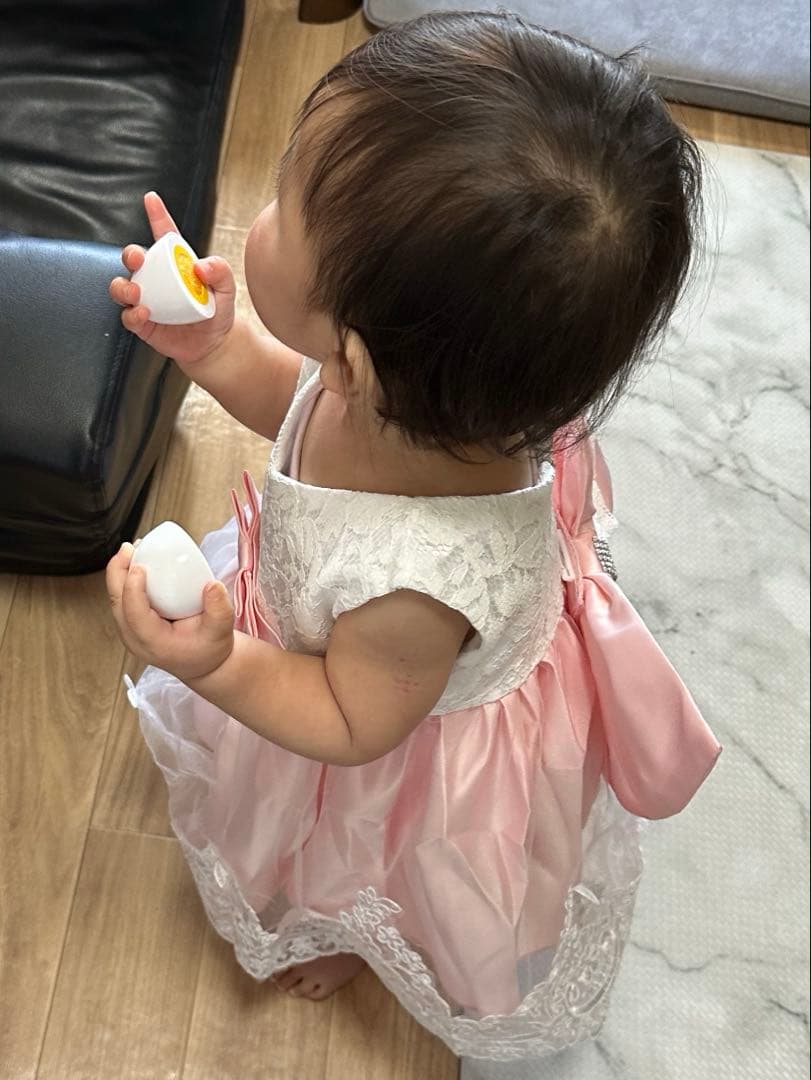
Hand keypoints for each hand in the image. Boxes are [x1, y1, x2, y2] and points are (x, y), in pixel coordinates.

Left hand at [106, 542, 235, 682]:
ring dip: (118, 573)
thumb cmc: (211, 648)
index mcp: (154, 642)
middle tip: (129, 548)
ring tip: (131, 550)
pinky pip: (122, 600)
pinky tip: (135, 562)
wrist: (205, 665)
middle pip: (117, 603)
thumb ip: (220, 609)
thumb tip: (211, 584)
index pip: (134, 613)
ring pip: (116, 600)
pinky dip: (124, 580)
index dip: (132, 588)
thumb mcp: (222, 631)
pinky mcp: (132, 626)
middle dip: (118, 572)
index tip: (139, 566)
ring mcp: (131, 634)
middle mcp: (136, 639)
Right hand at [108, 191, 235, 365]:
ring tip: (137, 292)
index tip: (151, 198)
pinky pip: (128, 315)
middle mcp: (156, 279)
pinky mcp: (142, 322)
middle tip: (138, 258)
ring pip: (121, 286)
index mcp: (175, 264)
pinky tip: (144, 312)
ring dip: (123, 286)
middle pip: (134, 259)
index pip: (164, 235)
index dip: (157, 215)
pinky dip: (132, 313)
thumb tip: (201, 265)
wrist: (214, 344)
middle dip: (131, 254)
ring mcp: (146, 300)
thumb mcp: (227, 289)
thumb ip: (220, 271)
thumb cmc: (217, 311)